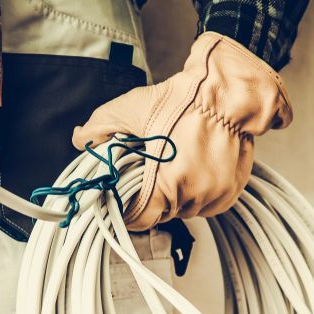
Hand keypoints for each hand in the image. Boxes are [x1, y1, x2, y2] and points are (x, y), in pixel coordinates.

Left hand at [72, 31, 292, 230]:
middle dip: (153, 196)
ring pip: (186, 209)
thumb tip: (82, 140)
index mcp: (166, 186)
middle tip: (150, 170)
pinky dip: (198, 192)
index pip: (140, 220)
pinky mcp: (231, 191)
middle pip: (163, 213)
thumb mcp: (130, 109)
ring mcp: (216, 196)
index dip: (128, 208)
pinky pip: (208, 203)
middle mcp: (194, 197)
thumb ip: (99, 128)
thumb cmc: (183, 101)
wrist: (226, 93)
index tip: (125, 198)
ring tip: (173, 165)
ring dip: (177, 195)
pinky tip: (193, 168)